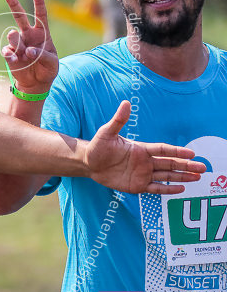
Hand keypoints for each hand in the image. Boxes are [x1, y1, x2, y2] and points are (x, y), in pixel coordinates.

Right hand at [2, 0, 57, 94]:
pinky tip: (15, 61)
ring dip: (17, 42)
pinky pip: (6, 50)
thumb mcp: (53, 63)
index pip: (40, 15)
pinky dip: (10, 55)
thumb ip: (44, 56)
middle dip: (13, 3)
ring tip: (23, 52)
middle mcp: (28, 35)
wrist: (36, 83)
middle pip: (20, 16)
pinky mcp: (10, 54)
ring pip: (12, 35)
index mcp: (42, 34)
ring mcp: (18, 44)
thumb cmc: (48, 69)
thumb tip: (28, 51)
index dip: (38, 2)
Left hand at [85, 101, 204, 194]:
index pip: (163, 150)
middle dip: (186, 166)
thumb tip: (125, 103)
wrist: (88, 163)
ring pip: (166, 175)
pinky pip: (155, 188)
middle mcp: (145, 162)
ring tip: (198, 177)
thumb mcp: (106, 133)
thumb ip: (118, 120)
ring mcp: (142, 174)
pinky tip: (181, 189)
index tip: (191, 153)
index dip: (176, 152)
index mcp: (141, 149)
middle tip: (203, 168)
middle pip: (170, 163)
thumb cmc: (97, 146)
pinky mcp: (137, 185)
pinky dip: (168, 189)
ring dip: (182, 177)